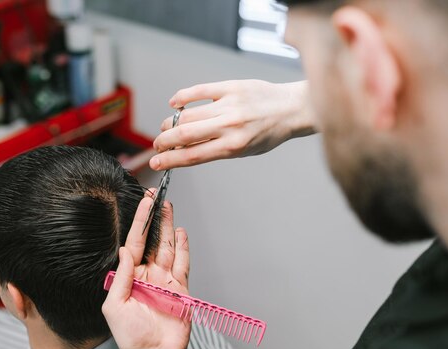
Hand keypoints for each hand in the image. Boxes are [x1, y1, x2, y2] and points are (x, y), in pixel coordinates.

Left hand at [102, 196, 190, 348]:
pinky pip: (183, 264)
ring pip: (169, 248)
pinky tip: (181, 233)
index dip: (140, 221)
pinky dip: (184, 248)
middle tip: (158, 197)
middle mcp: (147, 275)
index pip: (135, 242)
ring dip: (169, 228)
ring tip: (170, 207)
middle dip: (155, 219)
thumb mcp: (115, 306)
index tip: (145, 202)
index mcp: (130, 276)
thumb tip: (124, 251)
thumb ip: (121, 277)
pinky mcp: (180, 290)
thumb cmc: (129, 337)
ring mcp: (165, 282)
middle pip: (153, 240)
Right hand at [151, 79, 315, 169]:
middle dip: (164, 142)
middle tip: (157, 145)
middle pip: (185, 135)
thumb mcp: (244, 150)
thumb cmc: (269, 133)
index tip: (156, 163)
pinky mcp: (231, 87)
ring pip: (188, 114)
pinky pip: (199, 91)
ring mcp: (229, 105)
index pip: (193, 156)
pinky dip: (182, 97)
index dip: (170, 160)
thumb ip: (216, 149)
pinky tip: (175, 103)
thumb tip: (185, 149)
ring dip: (171, 122)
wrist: (291, 109)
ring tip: (167, 127)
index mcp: (234, 146)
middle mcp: (230, 126)